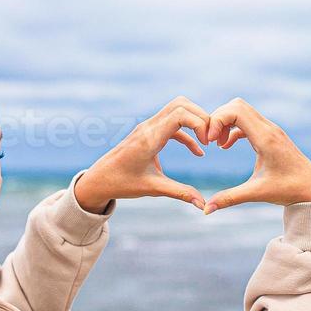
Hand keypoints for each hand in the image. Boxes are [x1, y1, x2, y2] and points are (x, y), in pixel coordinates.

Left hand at [74, 97, 210, 212]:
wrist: (99, 180)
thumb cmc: (122, 183)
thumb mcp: (154, 189)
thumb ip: (181, 193)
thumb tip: (203, 205)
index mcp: (150, 138)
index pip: (180, 114)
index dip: (200, 123)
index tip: (207, 144)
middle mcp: (149, 127)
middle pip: (181, 104)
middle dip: (201, 117)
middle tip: (212, 139)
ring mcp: (148, 127)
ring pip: (177, 109)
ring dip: (195, 121)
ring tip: (207, 142)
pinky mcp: (148, 132)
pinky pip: (173, 124)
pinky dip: (187, 132)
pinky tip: (198, 151)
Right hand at [203, 98, 310, 212]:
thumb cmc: (289, 190)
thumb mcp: (257, 193)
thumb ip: (230, 199)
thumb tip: (206, 210)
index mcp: (265, 138)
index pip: (235, 111)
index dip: (217, 121)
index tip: (210, 142)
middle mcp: (269, 129)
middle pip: (236, 105)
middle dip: (218, 119)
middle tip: (210, 141)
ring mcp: (271, 130)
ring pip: (242, 111)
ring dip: (226, 123)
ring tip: (217, 144)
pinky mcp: (271, 135)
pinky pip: (247, 121)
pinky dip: (234, 129)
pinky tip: (226, 145)